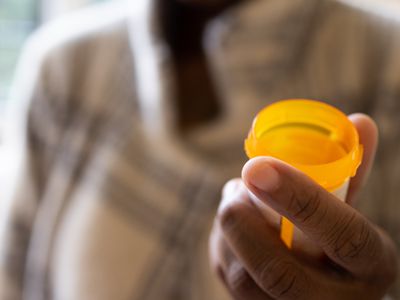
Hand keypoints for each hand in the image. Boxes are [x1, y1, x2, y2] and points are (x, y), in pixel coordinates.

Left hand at [209, 114, 397, 298]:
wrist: (331, 294)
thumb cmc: (339, 241)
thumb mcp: (353, 210)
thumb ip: (350, 169)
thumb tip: (358, 121)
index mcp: (368, 265)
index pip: (343, 236)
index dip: (300, 199)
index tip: (257, 165)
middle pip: (280, 273)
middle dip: (245, 222)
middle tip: (235, 187)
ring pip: (244, 279)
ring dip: (229, 230)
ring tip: (233, 199)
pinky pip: (229, 280)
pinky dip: (222, 246)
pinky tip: (230, 227)